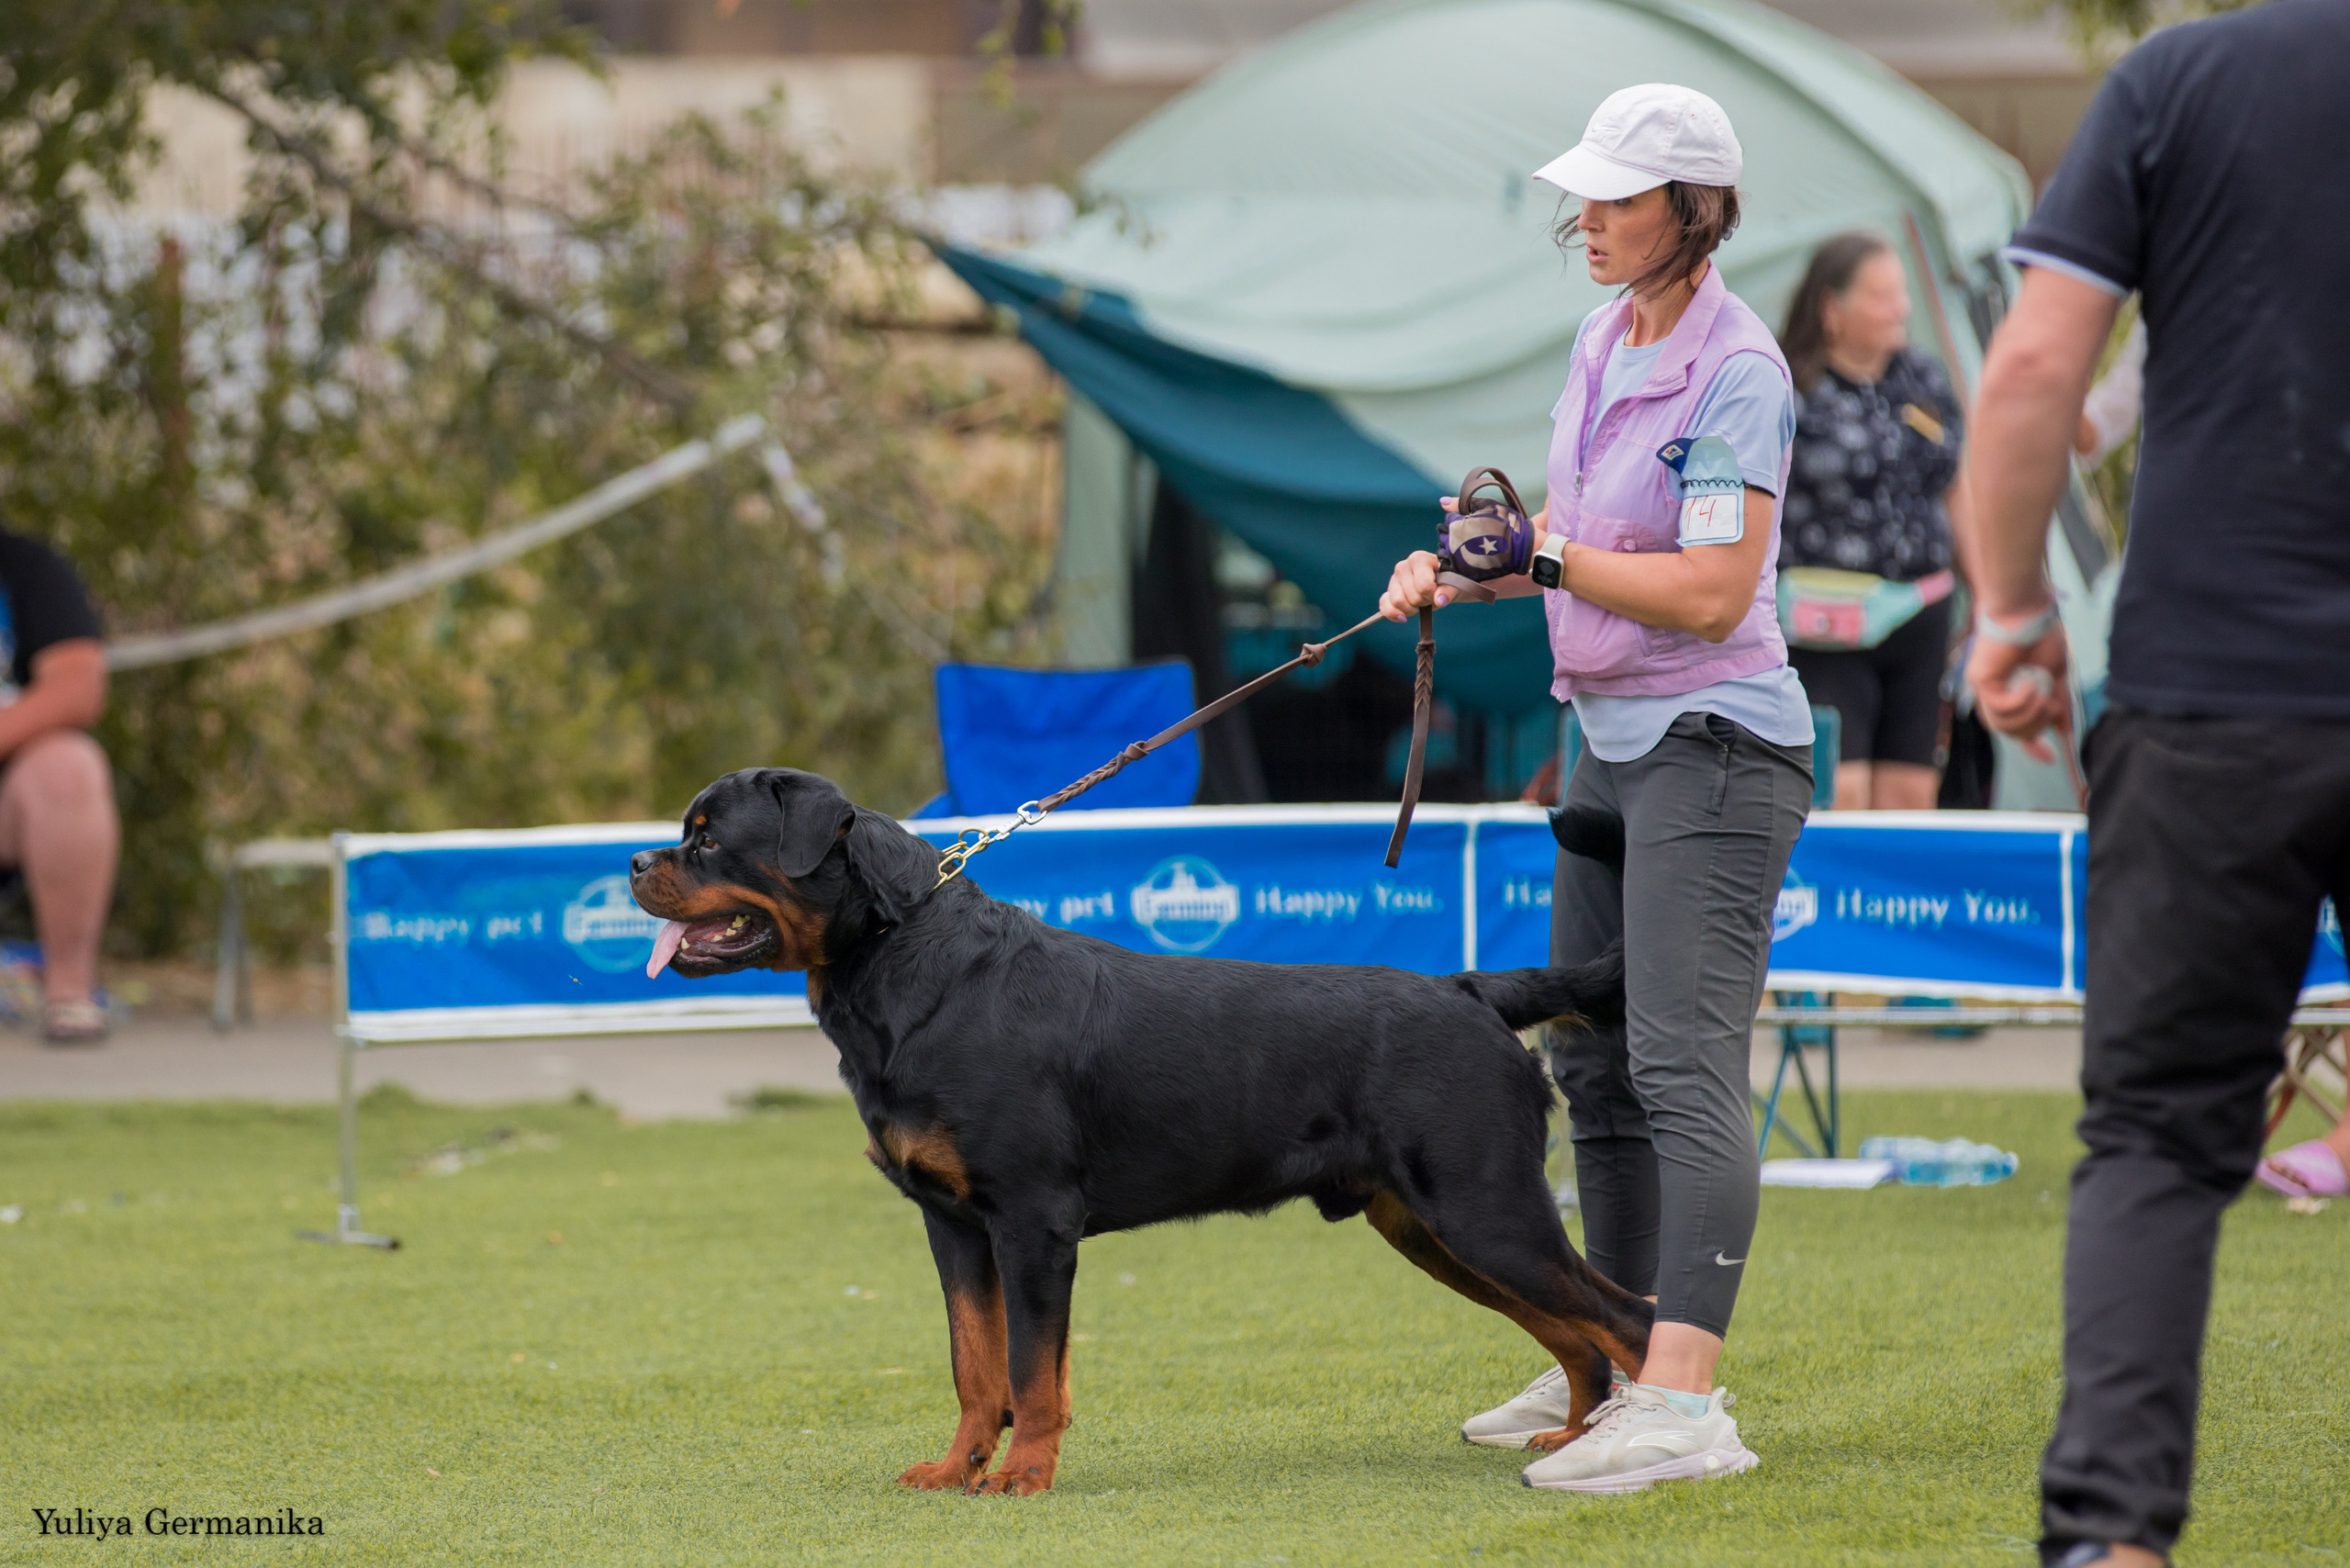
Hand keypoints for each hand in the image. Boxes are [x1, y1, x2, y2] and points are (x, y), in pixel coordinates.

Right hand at [1379, 549, 1449, 619]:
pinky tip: (1403, 617)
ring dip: (1411, 609)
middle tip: (1430, 597)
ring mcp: (1394, 579)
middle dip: (1424, 602)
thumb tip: (1440, 600)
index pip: (1424, 586)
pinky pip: (1384, 605)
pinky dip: (1393, 614)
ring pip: (1397, 601)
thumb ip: (1449, 591)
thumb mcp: (1454, 584)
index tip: (1439, 593)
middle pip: (1413, 596)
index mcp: (1419, 559)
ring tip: (1420, 604)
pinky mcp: (1388, 592)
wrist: (1443, 584)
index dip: (1433, 595)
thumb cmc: (1449, 581)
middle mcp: (1403, 566)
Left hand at [1966, 618, 2070, 763]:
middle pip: (2010, 732)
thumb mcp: (2056, 675)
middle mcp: (1993, 692)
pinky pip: (2000, 708)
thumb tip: (2064, 727)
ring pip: (2002, 726)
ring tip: (2043, 697)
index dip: (2031, 747)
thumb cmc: (2041, 634)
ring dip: (2029, 716)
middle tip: (2052, 706)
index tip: (2051, 758)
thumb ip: (2057, 702)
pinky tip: (2030, 685)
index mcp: (2010, 692)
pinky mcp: (1979, 680)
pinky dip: (2020, 701)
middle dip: (2036, 726)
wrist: (2027, 609)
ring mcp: (1983, 687)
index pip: (2015, 729)